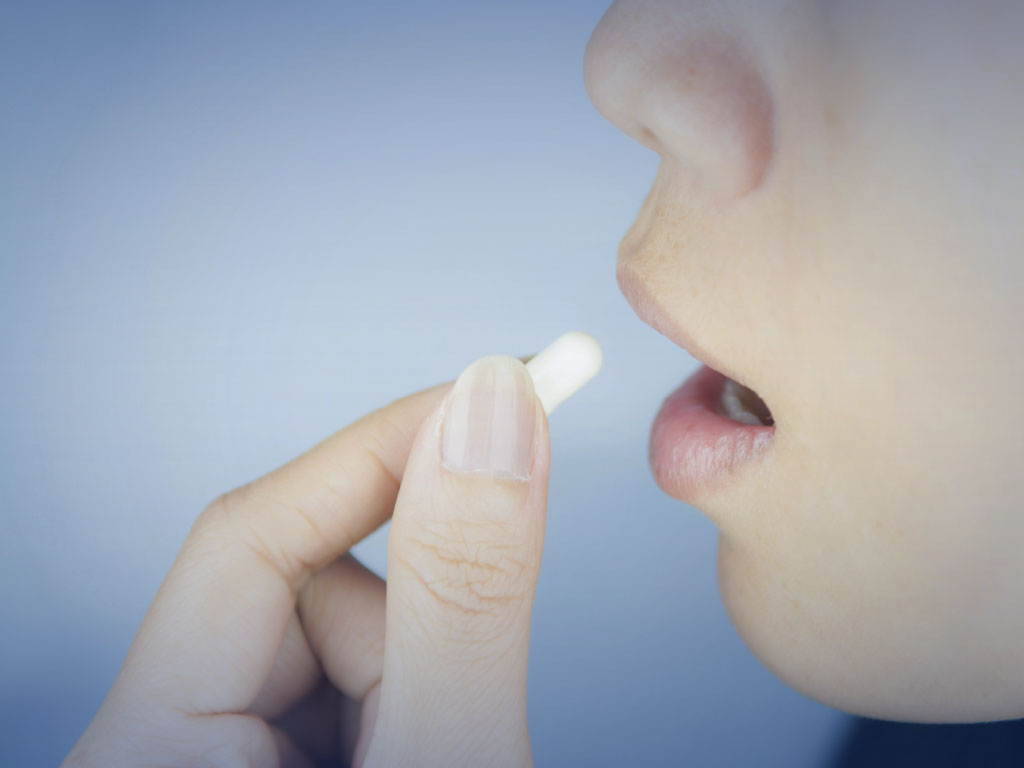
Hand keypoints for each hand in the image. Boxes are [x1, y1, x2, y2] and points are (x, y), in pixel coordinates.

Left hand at [64, 355, 548, 767]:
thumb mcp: (449, 755)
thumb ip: (461, 592)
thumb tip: (490, 413)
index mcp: (151, 751)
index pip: (252, 532)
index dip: (390, 449)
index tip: (502, 388)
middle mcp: (160, 747)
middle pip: (304, 593)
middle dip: (414, 628)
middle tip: (467, 715)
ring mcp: (208, 755)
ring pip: (336, 639)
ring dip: (416, 679)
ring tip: (439, 755)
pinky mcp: (257, 761)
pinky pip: (341, 684)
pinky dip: (406, 704)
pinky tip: (418, 754)